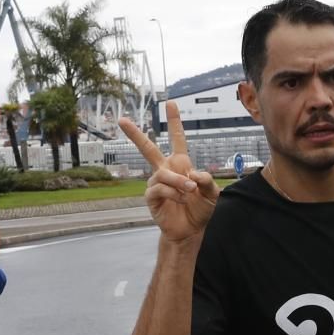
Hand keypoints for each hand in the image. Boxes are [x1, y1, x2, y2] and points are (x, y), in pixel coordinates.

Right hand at [119, 102, 219, 241]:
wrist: (191, 230)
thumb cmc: (200, 210)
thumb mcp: (212, 193)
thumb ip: (207, 180)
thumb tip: (192, 173)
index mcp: (180, 164)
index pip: (177, 139)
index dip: (174, 121)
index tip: (170, 103)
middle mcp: (165, 170)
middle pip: (147, 149)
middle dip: (135, 134)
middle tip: (121, 120)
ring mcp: (156, 183)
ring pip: (163, 174)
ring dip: (178, 182)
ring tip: (190, 191)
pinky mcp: (151, 197)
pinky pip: (159, 189)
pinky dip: (173, 193)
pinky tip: (181, 199)